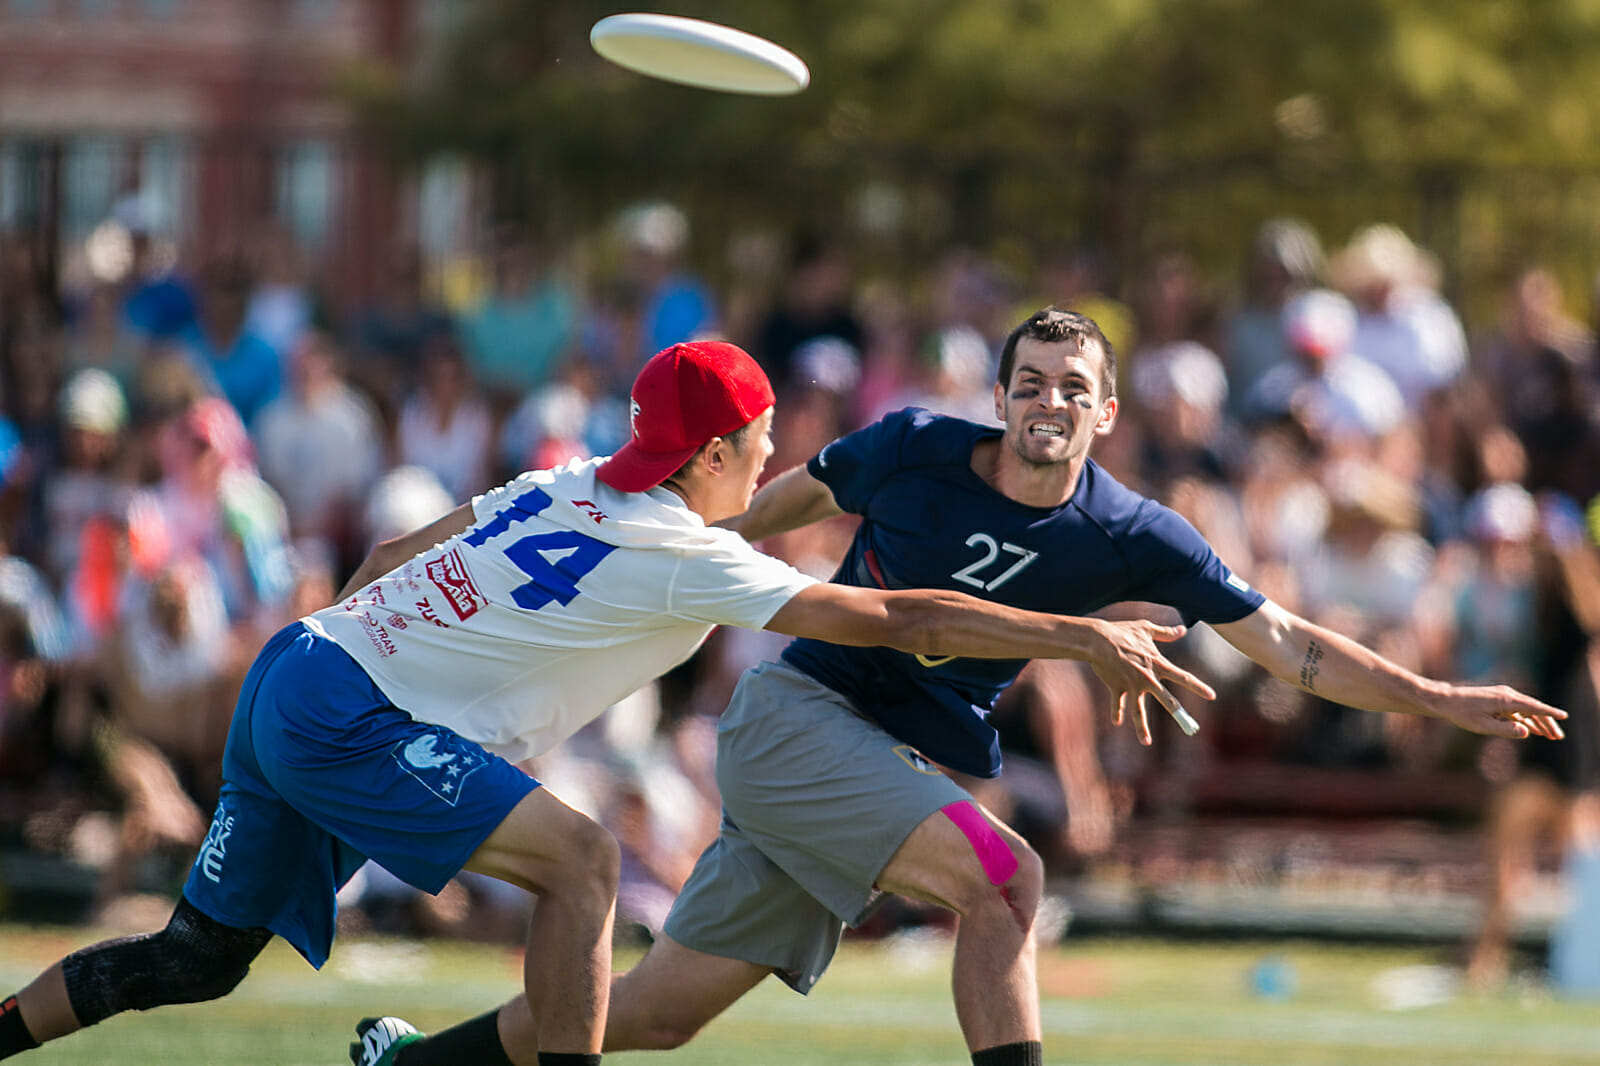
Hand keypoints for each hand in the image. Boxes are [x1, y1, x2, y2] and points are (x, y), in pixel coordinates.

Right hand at [1085, 619, 1215, 745]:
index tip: (1212, 696)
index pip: (1183, 677)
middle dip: (1179, 714)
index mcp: (1158, 664)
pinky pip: (1117, 704)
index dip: (1198, 687)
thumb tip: (1182, 629)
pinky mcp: (1116, 688)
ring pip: (1138, 711)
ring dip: (1142, 727)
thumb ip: (1165, 632)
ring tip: (1146, 742)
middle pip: (1167, 700)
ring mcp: (1132, 685)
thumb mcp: (1146, 628)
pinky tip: (1117, 722)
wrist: (1098, 640)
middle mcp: (1148, 679)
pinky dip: (1116, 712)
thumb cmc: (1122, 631)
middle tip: (1191, 728)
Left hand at [1435, 683, 1565, 739]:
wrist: (1445, 700)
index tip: (1564, 716)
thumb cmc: (1462, 714)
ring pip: (1526, 710)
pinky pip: (1517, 710)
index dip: (1549, 712)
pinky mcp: (1498, 699)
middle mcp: (1507, 695)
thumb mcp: (1483, 726)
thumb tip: (1527, 732)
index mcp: (1505, 700)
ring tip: (1551, 735)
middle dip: (1547, 722)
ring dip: (1538, 722)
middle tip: (1558, 737)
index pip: (1533, 707)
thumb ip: (1506, 730)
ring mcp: (1502, 696)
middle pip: (1533, 709)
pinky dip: (1526, 719)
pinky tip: (1533, 728)